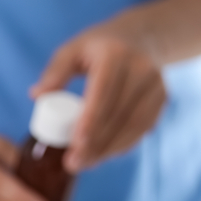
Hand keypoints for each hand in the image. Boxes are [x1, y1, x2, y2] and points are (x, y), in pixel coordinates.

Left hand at [31, 16, 166, 171]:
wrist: (144, 38)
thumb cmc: (100, 46)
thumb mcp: (74, 49)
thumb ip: (55, 71)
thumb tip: (37, 95)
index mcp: (116, 54)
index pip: (103, 92)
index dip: (91, 120)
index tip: (76, 144)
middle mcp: (142, 69)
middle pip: (119, 113)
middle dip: (97, 142)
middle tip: (74, 163)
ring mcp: (156, 85)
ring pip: (134, 124)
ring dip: (110, 148)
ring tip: (87, 163)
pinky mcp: (163, 98)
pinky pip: (143, 127)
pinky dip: (124, 143)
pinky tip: (106, 153)